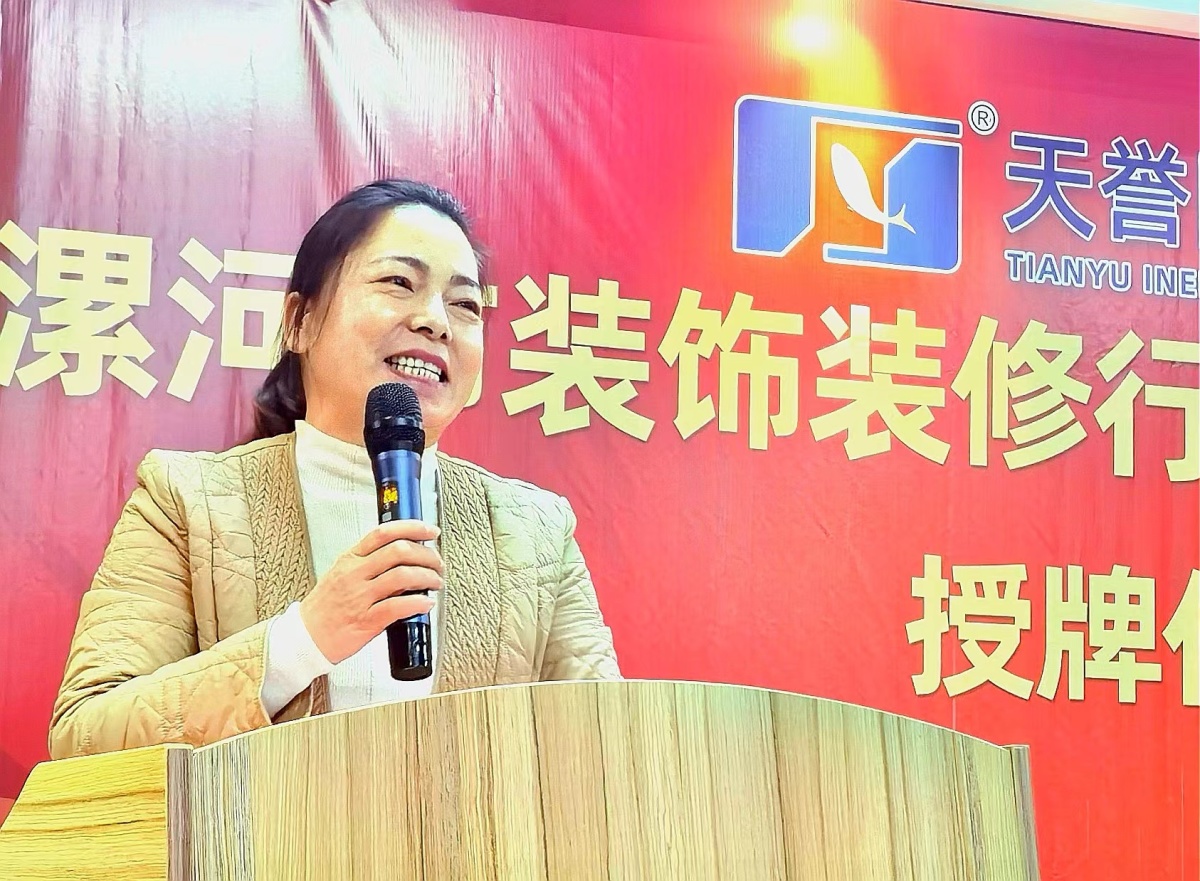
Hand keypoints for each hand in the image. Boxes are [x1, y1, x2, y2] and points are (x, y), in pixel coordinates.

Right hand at [299, 520, 441, 664]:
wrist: (305, 637)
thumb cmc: (324, 608)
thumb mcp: (342, 574)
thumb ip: (370, 564)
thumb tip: (405, 560)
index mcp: (350, 558)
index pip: (383, 532)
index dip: (412, 527)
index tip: (430, 530)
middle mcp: (355, 574)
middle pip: (399, 551)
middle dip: (426, 554)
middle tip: (437, 562)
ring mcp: (359, 597)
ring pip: (403, 576)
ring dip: (428, 577)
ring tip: (436, 582)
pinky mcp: (366, 621)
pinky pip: (398, 606)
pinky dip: (418, 603)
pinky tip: (426, 603)